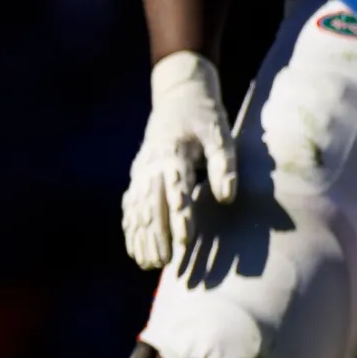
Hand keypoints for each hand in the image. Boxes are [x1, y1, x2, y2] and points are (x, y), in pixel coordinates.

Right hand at [122, 51, 238, 269]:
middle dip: (156, 236)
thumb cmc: (205, 116)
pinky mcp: (139, 173)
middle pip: (151, 205)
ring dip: (141, 236)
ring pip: (138, 207)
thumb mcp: (221, 135)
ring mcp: (142, 169)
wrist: (179, 93)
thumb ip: (224, 166)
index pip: (176, 192)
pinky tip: (133, 246)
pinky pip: (131, 204)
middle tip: (163, 264)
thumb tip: (225, 198)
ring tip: (146, 264)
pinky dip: (130, 226)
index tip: (186, 243)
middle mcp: (152, 164)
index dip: (180, 219)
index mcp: (172, 154)